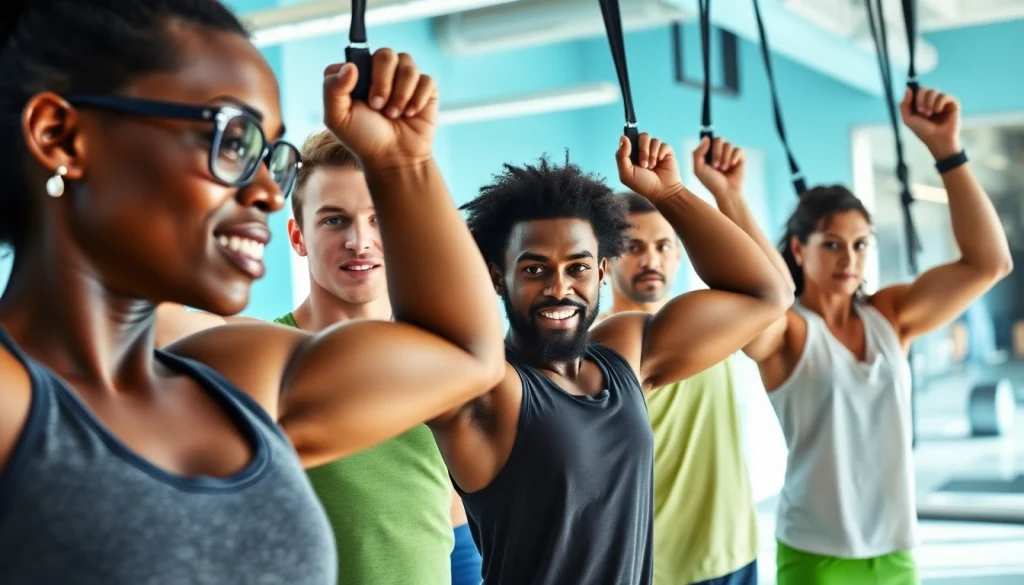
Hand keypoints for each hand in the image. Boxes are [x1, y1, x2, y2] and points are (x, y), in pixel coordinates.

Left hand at [322, 49, 437, 170]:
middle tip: (378, 106)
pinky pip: (426, 80)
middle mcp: (381, 71)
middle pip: (386, 54)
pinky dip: (418, 99)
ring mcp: (404, 78)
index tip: (360, 98)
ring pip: (408, 65)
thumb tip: (350, 66)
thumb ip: (332, 88)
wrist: (393, 157)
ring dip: (401, 94)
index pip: (358, 55)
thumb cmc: (364, 138)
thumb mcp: (337, 117)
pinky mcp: (425, 88)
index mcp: (358, 74)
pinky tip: (411, 113)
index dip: (360, 73)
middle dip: (383, 83)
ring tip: (394, 114)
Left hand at [616, 133, 683, 202]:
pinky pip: (663, 144)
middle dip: (643, 150)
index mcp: (631, 154)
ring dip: (651, 155)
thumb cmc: (642, 184)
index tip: (631, 155)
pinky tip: (660, 163)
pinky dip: (660, 154)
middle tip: (644, 165)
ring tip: (652, 167)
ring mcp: (655, 149)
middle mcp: (643, 150)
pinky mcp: (665, 151)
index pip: (629, 139)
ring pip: (653, 140)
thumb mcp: (626, 173)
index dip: (630, 144)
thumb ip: (621, 155)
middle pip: (642, 136)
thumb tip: (623, 137)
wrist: (662, 191)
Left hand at [693, 137, 744, 197]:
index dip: (708, 145)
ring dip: (725, 158)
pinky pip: (738, 149)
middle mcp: (720, 151)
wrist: (726, 192)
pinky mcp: (740, 157)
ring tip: (724, 169)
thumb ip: (698, 153)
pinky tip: (732, 166)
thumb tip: (706, 138)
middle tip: (716, 166)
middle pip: (719, 139)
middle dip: (717, 153)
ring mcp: (730, 153)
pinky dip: (734, 157)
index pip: (709, 139)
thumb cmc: (711, 182)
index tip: (708, 157)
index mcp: (709, 152)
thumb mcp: (698, 169)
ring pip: (728, 144)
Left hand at [900, 86, 961, 158]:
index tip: (915, 107)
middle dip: (920, 99)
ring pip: (934, 91)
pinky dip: (939, 103)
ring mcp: (942, 101)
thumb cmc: (923, 131)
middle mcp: (931, 100)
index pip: (916, 90)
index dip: (914, 95)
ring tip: (929, 114)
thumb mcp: (908, 119)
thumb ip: (905, 104)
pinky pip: (944, 95)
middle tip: (922, 111)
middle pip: (924, 89)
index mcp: (921, 103)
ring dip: (929, 102)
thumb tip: (908, 88)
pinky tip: (938, 111)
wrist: (937, 140)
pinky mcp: (953, 103)